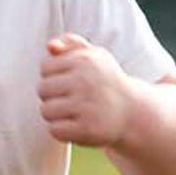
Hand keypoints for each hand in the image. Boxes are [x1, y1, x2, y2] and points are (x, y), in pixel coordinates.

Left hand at [38, 34, 139, 149]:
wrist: (133, 113)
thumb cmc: (106, 81)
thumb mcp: (95, 56)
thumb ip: (71, 43)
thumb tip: (51, 46)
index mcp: (85, 60)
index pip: (45, 68)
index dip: (55, 76)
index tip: (72, 81)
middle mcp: (86, 81)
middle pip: (42, 89)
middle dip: (53, 96)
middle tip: (75, 98)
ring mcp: (87, 106)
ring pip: (46, 111)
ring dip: (57, 115)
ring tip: (77, 112)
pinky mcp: (88, 128)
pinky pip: (55, 130)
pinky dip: (63, 131)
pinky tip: (79, 125)